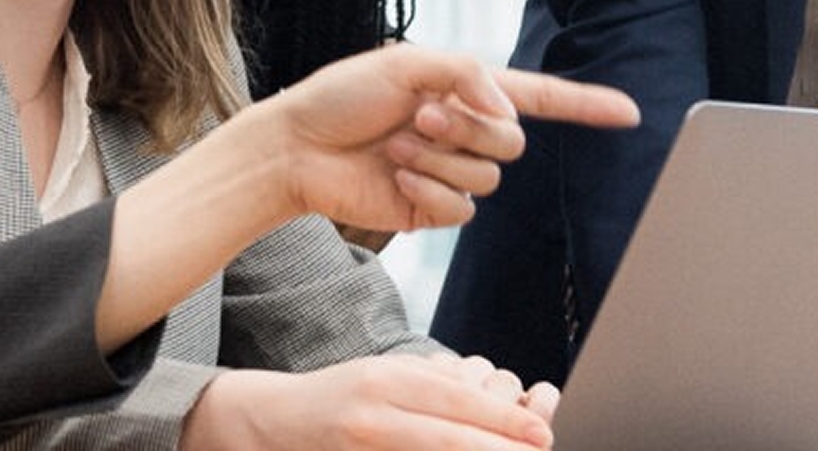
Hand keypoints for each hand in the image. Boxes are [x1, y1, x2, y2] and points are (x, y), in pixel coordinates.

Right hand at [183, 355, 561, 449]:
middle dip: (497, 446)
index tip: (539, 430)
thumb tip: (492, 392)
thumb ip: (434, 384)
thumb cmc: (343, 395)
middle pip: (447, 434)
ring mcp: (361, 440)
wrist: (276, 420)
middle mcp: (373, 409)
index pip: (455, 398)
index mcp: (388, 377)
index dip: (500, 417)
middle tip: (540, 449)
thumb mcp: (387, 374)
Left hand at [255, 45, 638, 232]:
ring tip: (397, 145)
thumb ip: (467, 74)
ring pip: (488, 178)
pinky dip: (429, 189)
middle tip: (419, 117)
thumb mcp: (406, 63)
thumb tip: (506, 111)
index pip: (540, 98)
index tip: (629, 112)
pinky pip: (461, 210)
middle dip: (469, 129)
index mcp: (464, 91)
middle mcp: (464, 132)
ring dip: (441, 158)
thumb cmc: (342, 96)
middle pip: (513, 143)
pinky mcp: (432, 209)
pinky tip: (396, 176)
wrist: (298, 147)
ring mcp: (450, 173)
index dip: (585, 106)